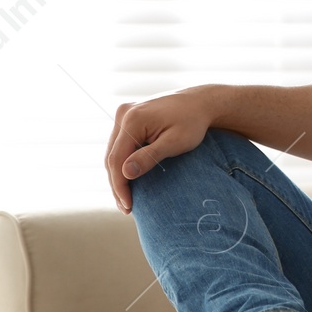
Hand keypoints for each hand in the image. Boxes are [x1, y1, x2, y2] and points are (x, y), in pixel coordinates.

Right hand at [105, 88, 218, 213]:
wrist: (200, 102)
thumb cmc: (193, 123)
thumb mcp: (175, 142)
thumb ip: (150, 157)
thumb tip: (125, 174)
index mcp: (133, 119)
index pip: (116, 159)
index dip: (120, 186)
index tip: (129, 206)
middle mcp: (124, 113)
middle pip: (111, 157)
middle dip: (118, 185)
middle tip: (127, 209)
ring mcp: (124, 114)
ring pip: (113, 152)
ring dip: (118, 176)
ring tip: (126, 200)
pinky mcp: (129, 118)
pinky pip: (120, 145)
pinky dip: (123, 163)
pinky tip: (129, 181)